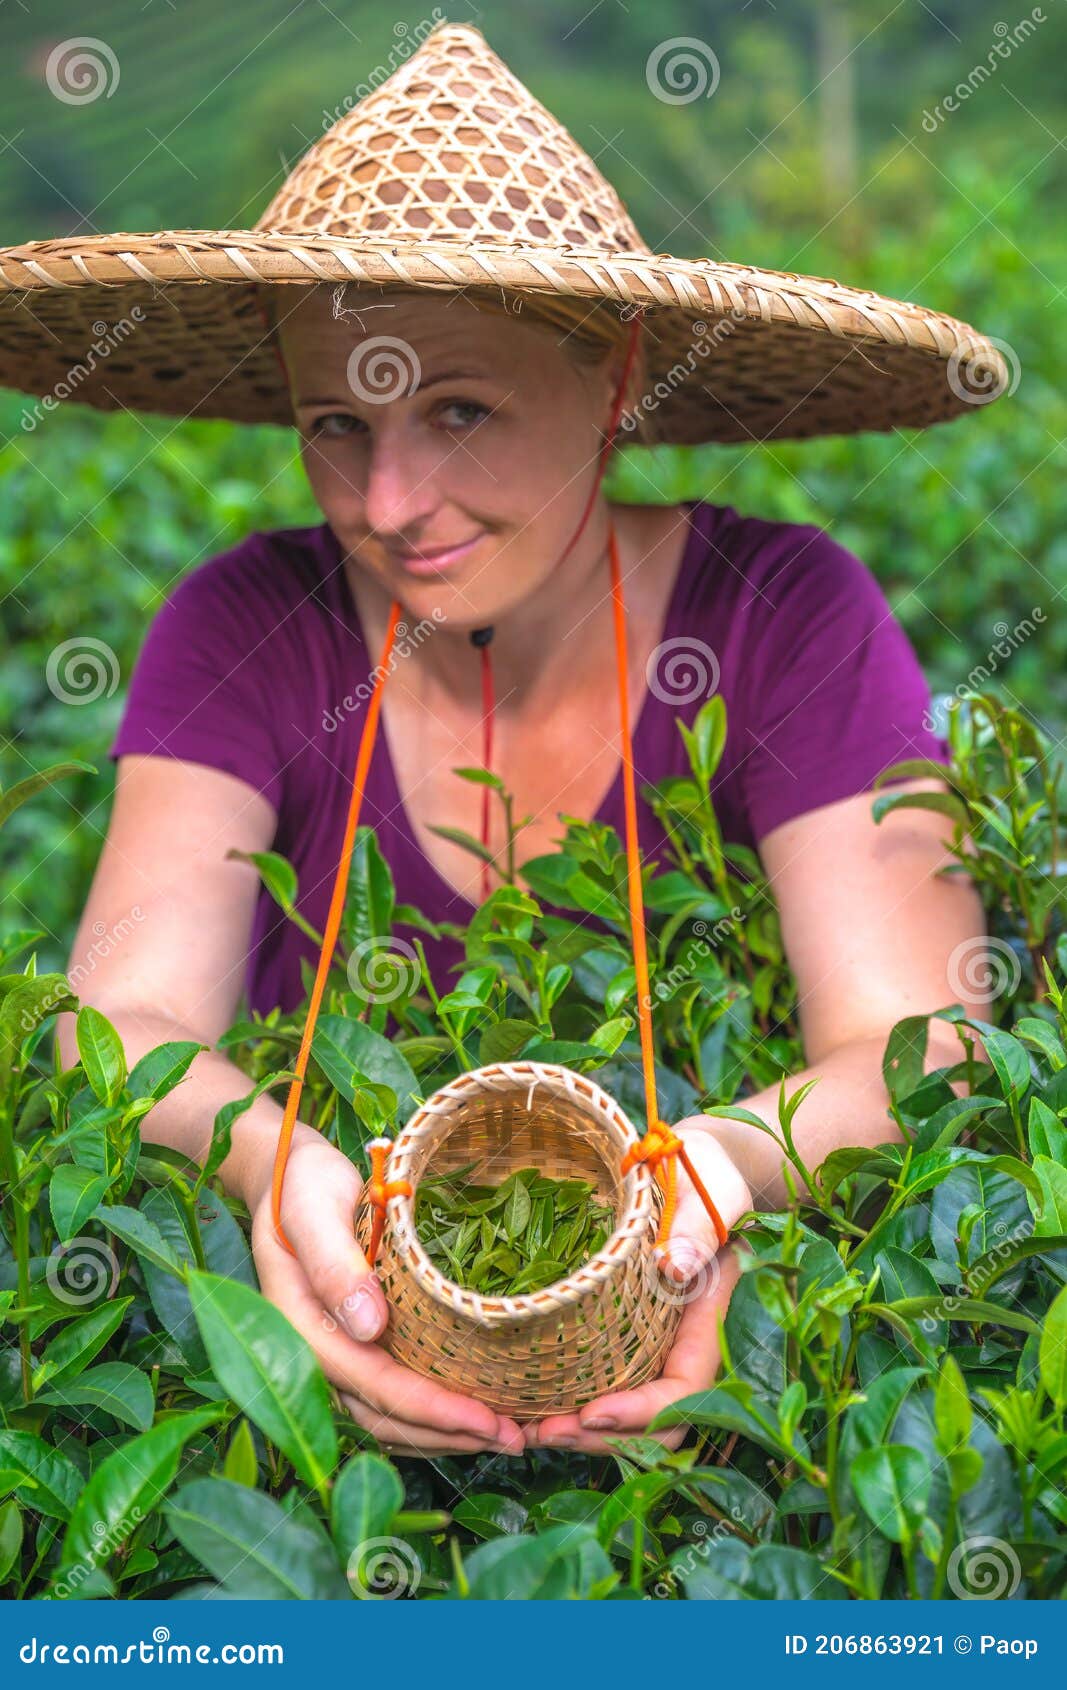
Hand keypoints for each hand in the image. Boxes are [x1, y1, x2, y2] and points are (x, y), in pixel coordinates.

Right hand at [245, 1124, 525, 1457]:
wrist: (286, 1180)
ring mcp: (336, 1356)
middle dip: (451, 1436)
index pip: (376, 1387)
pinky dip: (434, 1413)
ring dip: (446, 1433)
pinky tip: (474, 1412)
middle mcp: (317, 1358)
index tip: (488, 1420)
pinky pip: (393, 1396)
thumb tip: (370, 1327)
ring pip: (391, 1417)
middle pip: (386, 1418)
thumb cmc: (302, 1189)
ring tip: (507, 1435)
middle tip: (516, 1439)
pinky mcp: (355, 1348)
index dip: (433, 1410)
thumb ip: (335, 1266)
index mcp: (303, 1333)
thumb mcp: (313, 1213)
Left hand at [526, 1124, 750, 1453]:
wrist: (702, 1166)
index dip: (641, 1413)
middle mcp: (684, 1348)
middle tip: (543, 1432)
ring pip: (630, 1416)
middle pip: (654, 1423)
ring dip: (582, 1430)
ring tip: (527, 1428)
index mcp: (709, 1322)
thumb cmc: (708, 1175)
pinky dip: (574, 1402)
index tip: (591, 1412)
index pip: (684, 1391)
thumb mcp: (708, 1196)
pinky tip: (532, 1402)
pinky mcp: (631, 1338)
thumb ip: (696, 1230)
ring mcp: (658, 1347)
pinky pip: (609, 1385)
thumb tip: (675, 1265)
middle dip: (601, 1436)